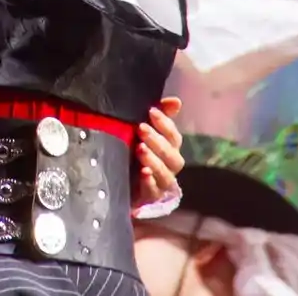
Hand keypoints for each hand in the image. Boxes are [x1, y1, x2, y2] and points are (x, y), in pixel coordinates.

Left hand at [132, 96, 184, 210]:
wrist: (120, 180)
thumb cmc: (134, 149)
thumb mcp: (143, 131)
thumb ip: (159, 115)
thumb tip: (176, 101)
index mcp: (170, 148)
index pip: (174, 136)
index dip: (165, 123)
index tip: (151, 112)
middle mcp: (170, 165)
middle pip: (171, 155)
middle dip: (157, 141)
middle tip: (141, 129)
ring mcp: (161, 182)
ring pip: (165, 173)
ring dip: (154, 160)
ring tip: (140, 149)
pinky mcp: (150, 196)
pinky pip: (153, 191)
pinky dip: (149, 182)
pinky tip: (144, 172)